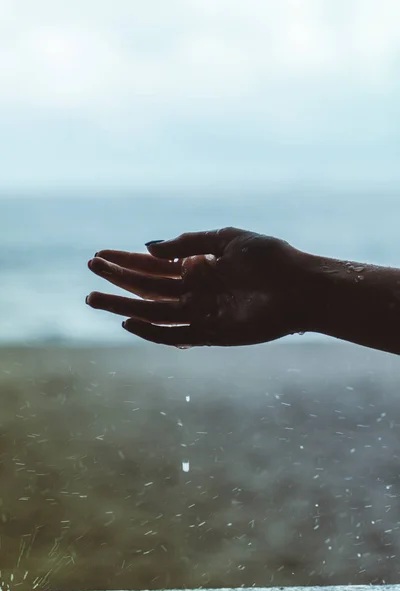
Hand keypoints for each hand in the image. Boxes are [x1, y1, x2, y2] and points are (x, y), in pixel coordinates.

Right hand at [86, 227, 308, 347]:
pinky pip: (176, 335)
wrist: (302, 287)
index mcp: (199, 267)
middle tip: (90, 271)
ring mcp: (202, 313)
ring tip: (94, 297)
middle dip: (118, 280)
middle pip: (147, 287)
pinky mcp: (212, 335)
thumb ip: (188, 242)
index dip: (127, 260)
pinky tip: (129, 321)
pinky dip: (152, 330)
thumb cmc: (270, 258)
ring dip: (123, 305)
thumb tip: (150, 247)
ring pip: (154, 311)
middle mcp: (196, 291)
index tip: (100, 255)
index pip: (154, 264)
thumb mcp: (227, 238)